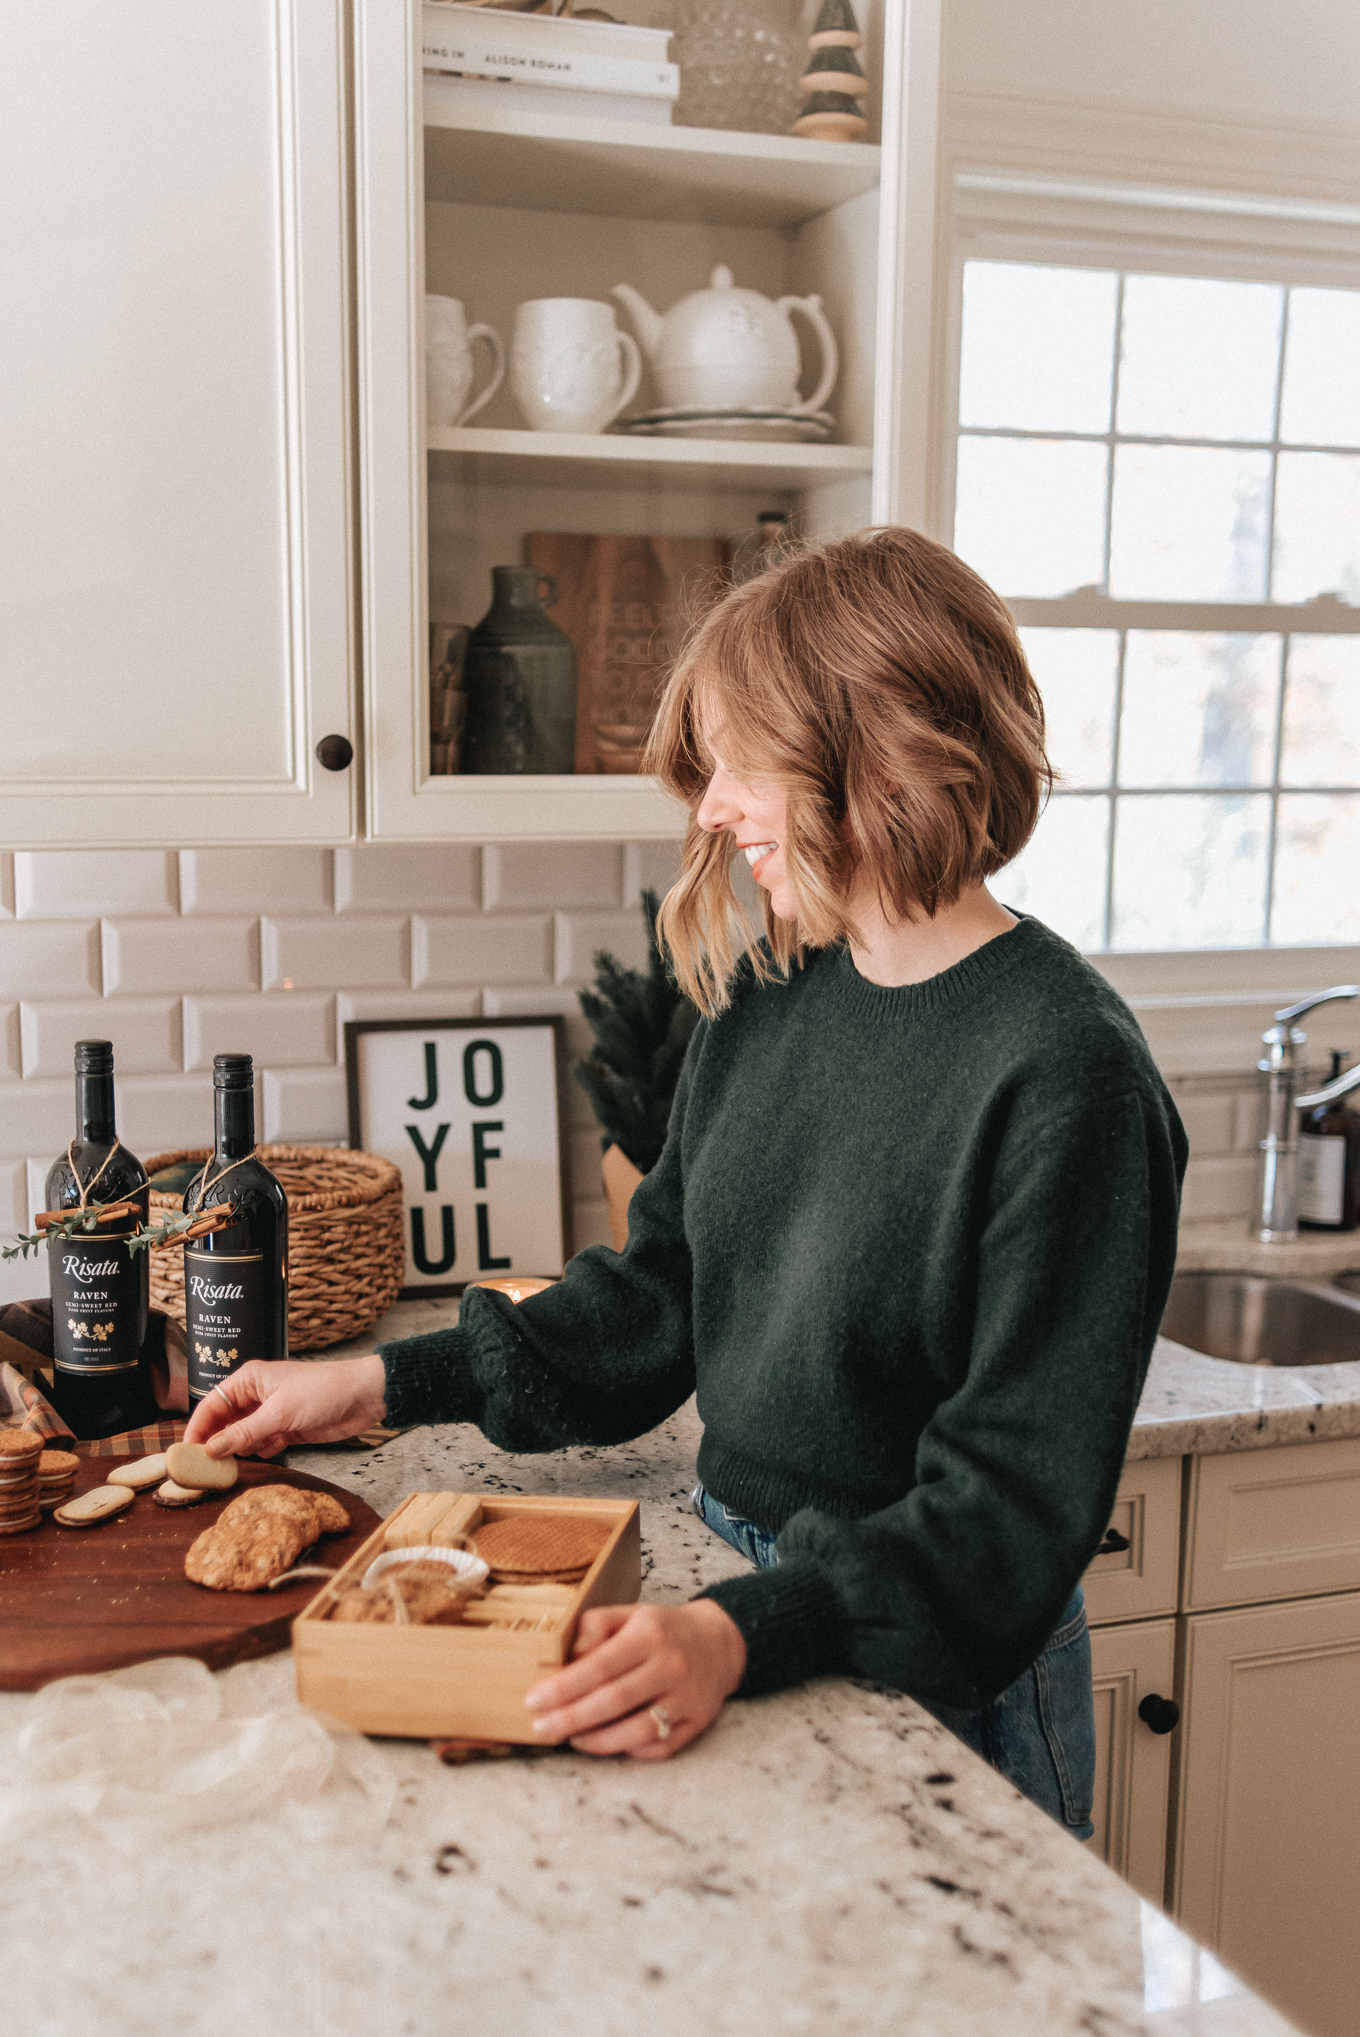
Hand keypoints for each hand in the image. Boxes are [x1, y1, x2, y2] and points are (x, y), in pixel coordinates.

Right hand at [180, 1355, 387, 1457]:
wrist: (364, 1397)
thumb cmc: (324, 1390)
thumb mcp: (279, 1413)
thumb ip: (244, 1433)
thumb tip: (211, 1448)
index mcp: (250, 1380)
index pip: (212, 1405)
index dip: (197, 1427)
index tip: (187, 1451)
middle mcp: (257, 1396)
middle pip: (225, 1423)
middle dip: (220, 1442)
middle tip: (211, 1465)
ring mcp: (272, 1414)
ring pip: (244, 1437)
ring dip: (247, 1447)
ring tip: (256, 1448)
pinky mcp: (287, 1430)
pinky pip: (264, 1444)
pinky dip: (267, 1449)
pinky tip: (278, 1445)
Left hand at [523, 1599, 746, 1759]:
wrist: (720, 1643)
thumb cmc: (664, 1629)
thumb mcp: (631, 1613)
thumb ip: (596, 1625)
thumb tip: (569, 1654)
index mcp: (650, 1634)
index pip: (600, 1665)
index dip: (564, 1686)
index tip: (533, 1700)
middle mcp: (671, 1667)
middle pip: (614, 1701)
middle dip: (570, 1718)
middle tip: (540, 1728)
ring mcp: (687, 1699)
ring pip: (636, 1732)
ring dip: (596, 1741)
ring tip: (569, 1738)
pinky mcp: (697, 1723)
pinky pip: (659, 1748)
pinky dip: (629, 1750)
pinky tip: (606, 1743)